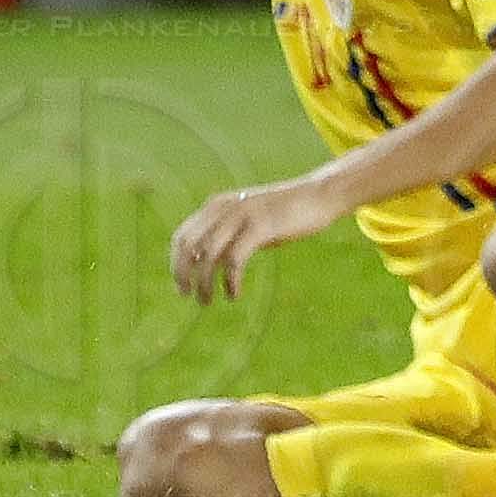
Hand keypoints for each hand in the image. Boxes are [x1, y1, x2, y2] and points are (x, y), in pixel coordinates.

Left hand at [170, 177, 332, 304]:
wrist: (319, 195)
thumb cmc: (285, 211)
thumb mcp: (250, 220)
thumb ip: (229, 233)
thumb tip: (209, 261)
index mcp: (218, 205)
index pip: (182, 236)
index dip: (176, 263)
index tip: (182, 285)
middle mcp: (225, 208)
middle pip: (189, 246)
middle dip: (183, 274)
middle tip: (189, 296)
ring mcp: (242, 216)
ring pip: (208, 255)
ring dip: (204, 283)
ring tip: (208, 301)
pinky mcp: (260, 227)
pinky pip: (234, 260)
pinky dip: (229, 281)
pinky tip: (234, 294)